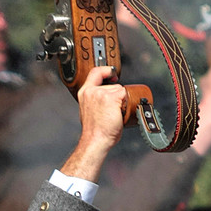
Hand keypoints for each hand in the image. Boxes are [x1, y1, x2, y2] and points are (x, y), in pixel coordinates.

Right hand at [60, 66, 125, 181]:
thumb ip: (95, 100)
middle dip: (117, 97)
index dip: (106, 70)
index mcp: (84, 93)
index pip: (95, 73)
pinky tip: (118, 113)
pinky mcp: (111, 97)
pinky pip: (125, 95)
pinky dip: (125, 104)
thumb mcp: (89, 110)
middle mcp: (91, 91)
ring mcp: (101, 93)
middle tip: (112, 112)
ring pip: (120, 91)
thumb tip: (108, 97)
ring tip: (114, 115)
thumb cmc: (95, 130)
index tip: (112, 73)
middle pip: (113, 85)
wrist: (96, 140)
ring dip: (121, 101)